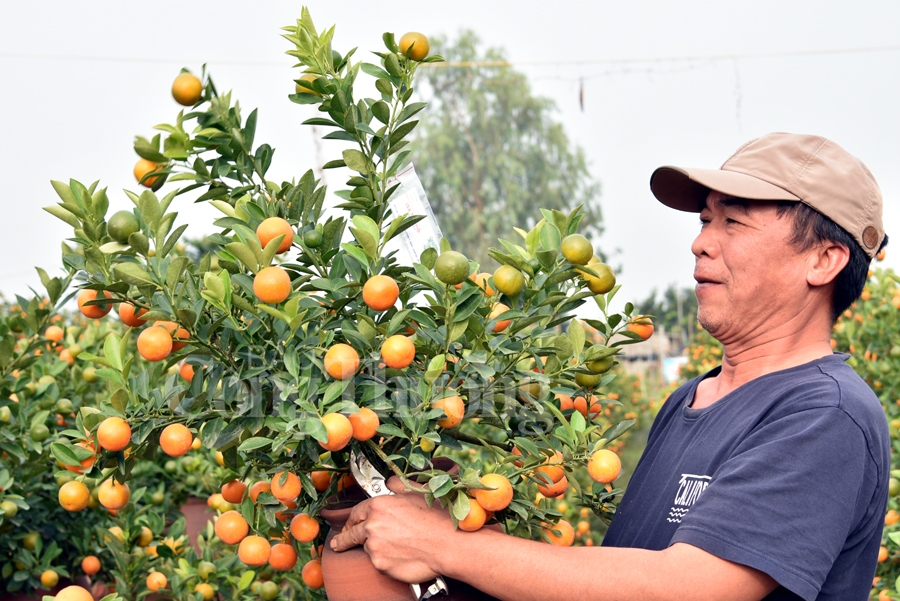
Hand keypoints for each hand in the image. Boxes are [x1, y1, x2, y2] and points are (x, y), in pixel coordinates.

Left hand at [330, 476, 455, 582]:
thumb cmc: (437, 517)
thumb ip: (398, 487)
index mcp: (378, 505)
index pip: (355, 513)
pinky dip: (386, 561)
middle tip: (338, 543)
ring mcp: (375, 547)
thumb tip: (390, 482)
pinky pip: (379, 562)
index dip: (351, 520)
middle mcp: (372, 525)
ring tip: (393, 548)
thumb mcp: (417, 493)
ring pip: (368, 548)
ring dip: (375, 549)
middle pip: (351, 533)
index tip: (348, 526)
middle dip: (343, 539)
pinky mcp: (380, 565)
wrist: (449, 544)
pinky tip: (401, 557)